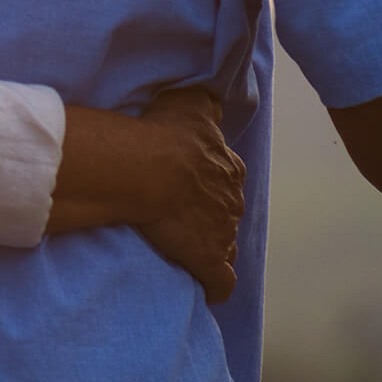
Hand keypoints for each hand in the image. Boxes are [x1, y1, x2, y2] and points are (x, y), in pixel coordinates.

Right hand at [47, 86, 245, 300]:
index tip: (187, 184)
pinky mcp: (208, 261)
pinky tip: (204, 287)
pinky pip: (221, 282)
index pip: (226, 178)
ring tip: (183, 247)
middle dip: (209, 215)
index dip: (208, 182)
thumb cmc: (165, 135)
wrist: (149, 169)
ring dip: (209, 245)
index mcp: (228, 168)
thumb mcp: (190, 104)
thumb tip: (212, 94)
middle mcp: (232, 201)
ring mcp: (223, 233)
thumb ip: (205, 101)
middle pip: (226, 212)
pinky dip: (215, 286)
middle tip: (178, 214)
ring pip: (224, 244)